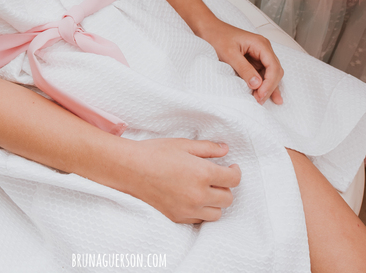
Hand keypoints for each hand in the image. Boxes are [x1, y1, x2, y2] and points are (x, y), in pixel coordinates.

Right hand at [121, 138, 239, 222]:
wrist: (130, 169)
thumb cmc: (155, 153)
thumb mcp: (183, 144)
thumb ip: (208, 148)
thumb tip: (225, 149)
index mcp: (203, 174)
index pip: (233, 180)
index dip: (235, 172)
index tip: (231, 167)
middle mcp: (198, 195)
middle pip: (228, 199)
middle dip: (226, 187)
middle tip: (218, 178)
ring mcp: (188, 209)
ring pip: (216, 213)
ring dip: (216, 202)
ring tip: (206, 190)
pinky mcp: (177, 217)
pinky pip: (199, 220)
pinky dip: (202, 211)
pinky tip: (194, 198)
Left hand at [197, 19, 283, 104]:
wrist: (208, 29)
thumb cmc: (217, 37)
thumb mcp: (229, 54)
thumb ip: (244, 69)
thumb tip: (257, 84)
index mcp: (260, 44)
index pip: (273, 66)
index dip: (269, 83)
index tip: (260, 95)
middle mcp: (263, 48)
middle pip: (275, 71)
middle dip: (269, 87)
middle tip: (258, 100)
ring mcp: (259, 54)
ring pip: (270, 73)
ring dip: (267, 87)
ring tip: (262, 101)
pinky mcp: (253, 60)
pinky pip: (262, 73)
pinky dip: (263, 84)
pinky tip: (266, 95)